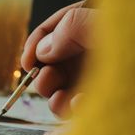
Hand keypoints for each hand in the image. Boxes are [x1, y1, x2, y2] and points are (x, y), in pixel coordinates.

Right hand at [21, 2, 96, 116]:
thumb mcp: (108, 23)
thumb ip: (72, 28)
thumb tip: (42, 51)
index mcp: (93, 25)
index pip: (55, 29)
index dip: (36, 44)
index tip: (27, 62)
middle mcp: (93, 53)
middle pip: (54, 63)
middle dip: (43, 74)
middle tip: (46, 78)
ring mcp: (99, 79)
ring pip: (62, 90)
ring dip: (54, 98)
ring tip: (60, 100)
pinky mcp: (102, 103)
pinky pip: (77, 111)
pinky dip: (71, 111)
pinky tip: (79, 107)